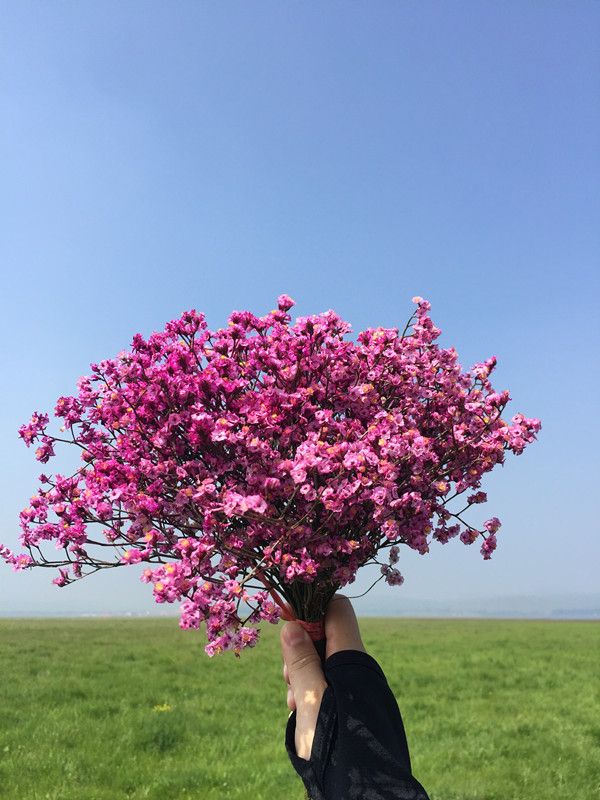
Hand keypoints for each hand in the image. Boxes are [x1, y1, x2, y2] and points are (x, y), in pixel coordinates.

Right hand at [280, 594, 365, 759]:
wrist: (362, 788)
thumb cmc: (336, 742)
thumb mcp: (310, 699)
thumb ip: (301, 661)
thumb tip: (292, 625)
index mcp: (352, 657)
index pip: (337, 609)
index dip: (311, 611)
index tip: (288, 629)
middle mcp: (358, 668)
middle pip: (325, 637)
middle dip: (300, 651)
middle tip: (288, 679)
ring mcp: (356, 687)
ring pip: (323, 664)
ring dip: (302, 677)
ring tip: (294, 705)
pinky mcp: (353, 706)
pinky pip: (328, 686)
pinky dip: (311, 694)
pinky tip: (301, 715)